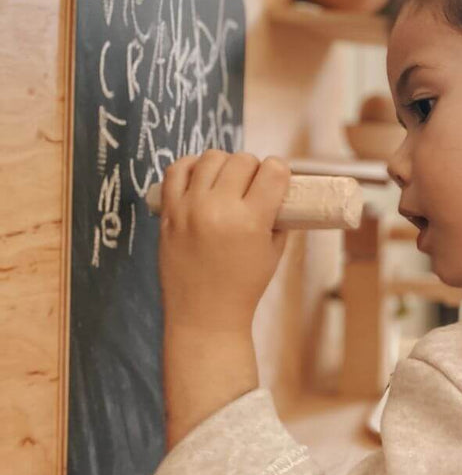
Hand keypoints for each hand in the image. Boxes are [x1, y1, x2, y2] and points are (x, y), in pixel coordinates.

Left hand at [157, 150, 290, 333]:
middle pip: (242, 160)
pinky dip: (191, 166)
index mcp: (251, 221)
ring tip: (227, 180)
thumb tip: (278, 190)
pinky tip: (201, 175)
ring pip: (211, 158)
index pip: (273, 170)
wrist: (204, 315)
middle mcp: (219, 209)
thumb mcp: (274, 253)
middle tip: (253, 184)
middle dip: (253, 168)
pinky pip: (177, 170)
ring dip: (225, 164)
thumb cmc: (244, 287)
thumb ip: (278, 219)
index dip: (280, 171)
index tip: (277, 179)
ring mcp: (190, 209)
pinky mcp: (169, 213)